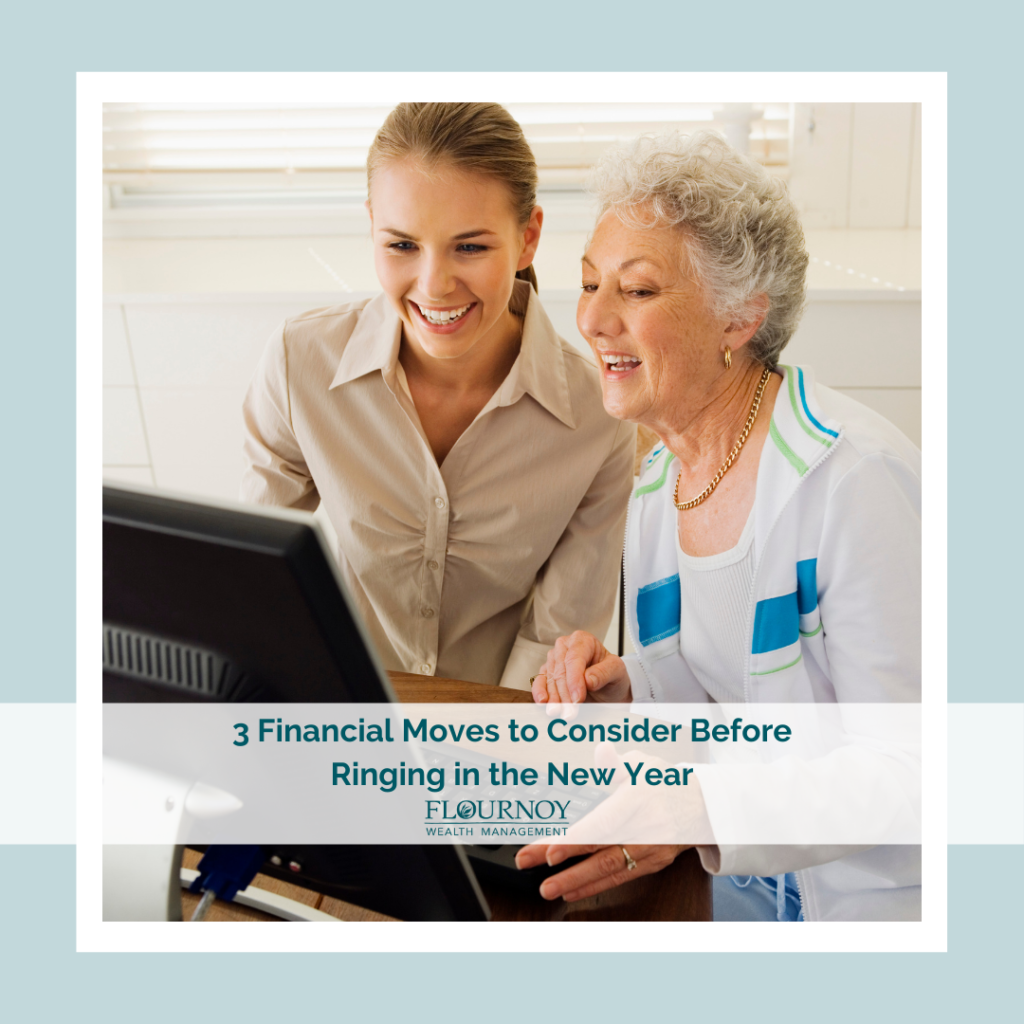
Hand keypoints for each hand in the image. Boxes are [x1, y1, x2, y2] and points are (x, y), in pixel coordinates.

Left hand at [516, 746, 713, 901]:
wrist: (703, 807)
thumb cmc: (666, 783)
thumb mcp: (643, 763)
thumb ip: (616, 762)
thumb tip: (601, 753)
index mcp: (639, 798)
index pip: (605, 822)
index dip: (577, 839)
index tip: (551, 850)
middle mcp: (644, 827)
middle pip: (599, 847)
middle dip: (562, 860)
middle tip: (530, 863)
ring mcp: (649, 849)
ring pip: (608, 868)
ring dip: (575, 880)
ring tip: (547, 887)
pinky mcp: (652, 863)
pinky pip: (620, 878)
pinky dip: (594, 886)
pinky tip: (570, 891)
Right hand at [531, 631, 631, 704]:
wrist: (607, 686)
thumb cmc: (611, 674)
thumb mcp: (617, 671)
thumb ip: (604, 673)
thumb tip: (588, 680)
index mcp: (582, 640)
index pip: (574, 659)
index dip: (574, 680)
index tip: (577, 698)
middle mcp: (565, 647)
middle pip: (560, 670)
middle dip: (565, 694)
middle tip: (570, 712)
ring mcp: (554, 659)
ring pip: (550, 679)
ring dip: (554, 698)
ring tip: (559, 712)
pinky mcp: (547, 672)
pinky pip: (540, 682)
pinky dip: (540, 693)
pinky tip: (543, 702)